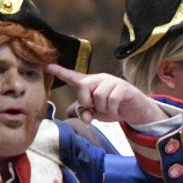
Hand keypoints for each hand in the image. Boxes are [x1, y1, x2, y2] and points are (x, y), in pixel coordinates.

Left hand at [50, 66, 167, 126]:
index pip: (73, 76)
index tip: (46, 66)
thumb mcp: (98, 114)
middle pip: (83, 86)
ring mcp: (112, 81)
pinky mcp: (123, 87)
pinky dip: (112, 110)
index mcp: (90, 84)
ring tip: (109, 110)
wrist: (136, 110)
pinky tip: (116, 110)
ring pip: (98, 95)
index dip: (60, 71)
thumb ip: (87, 114)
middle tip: (96, 108)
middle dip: (87, 101)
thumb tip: (85, 117)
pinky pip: (111, 99)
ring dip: (102, 108)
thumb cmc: (114, 108)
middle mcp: (99, 79)